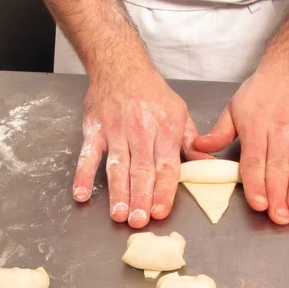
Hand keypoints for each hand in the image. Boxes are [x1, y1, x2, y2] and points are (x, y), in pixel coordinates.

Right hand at [73, 65, 208, 227]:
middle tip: (138, 221)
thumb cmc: (152, 93)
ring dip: (117, 192)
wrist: (121, 66)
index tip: (161, 211)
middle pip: (140, 170)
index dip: (164, 190)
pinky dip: (83, 174)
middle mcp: (140, 132)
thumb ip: (191, 143)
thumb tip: (207, 167)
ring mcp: (115, 132)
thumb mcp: (180, 113)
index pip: (165, 165)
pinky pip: (87, 155)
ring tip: (118, 214)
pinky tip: (81, 194)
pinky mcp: (94, 130)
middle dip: (140, 197)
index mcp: (164, 130)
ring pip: (117, 166)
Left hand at [193, 64, 288, 224]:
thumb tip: (198, 148)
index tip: (258, 203)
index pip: (254, 162)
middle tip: (279, 217)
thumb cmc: (261, 91)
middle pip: (278, 168)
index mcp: (257, 128)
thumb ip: (218, 133)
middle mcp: (281, 132)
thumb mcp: (233, 108)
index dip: (256, 184)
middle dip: (278, 194)